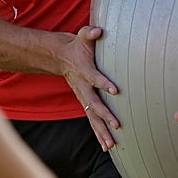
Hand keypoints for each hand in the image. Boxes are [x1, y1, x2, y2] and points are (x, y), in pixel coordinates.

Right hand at [57, 26, 120, 150]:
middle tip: (117, 125)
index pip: (95, 78)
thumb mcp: (82, 36)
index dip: (104, 83)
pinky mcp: (84, 104)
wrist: (60, 58)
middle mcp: (83, 88)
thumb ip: (90, 33)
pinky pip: (92, 121)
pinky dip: (99, 135)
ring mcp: (82, 97)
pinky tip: (107, 147)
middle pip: (93, 104)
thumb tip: (98, 30)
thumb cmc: (77, 46)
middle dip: (105, 115)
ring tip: (111, 145)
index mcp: (84, 71)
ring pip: (92, 117)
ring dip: (101, 131)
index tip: (115, 91)